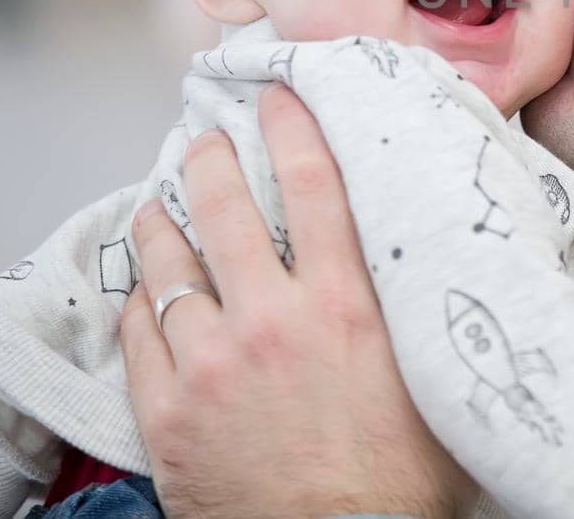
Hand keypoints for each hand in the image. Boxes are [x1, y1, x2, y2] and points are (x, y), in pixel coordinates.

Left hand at [121, 85, 467, 518]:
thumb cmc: (402, 477)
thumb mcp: (433, 375)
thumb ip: (419, 309)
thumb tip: (433, 254)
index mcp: (347, 305)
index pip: (315, 185)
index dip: (293, 127)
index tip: (279, 96)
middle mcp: (274, 319)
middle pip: (227, 209)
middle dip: (211, 160)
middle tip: (206, 141)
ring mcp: (212, 363)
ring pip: (169, 266)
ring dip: (163, 225)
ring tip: (161, 206)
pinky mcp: (168, 411)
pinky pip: (140, 333)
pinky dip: (142, 302)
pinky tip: (147, 291)